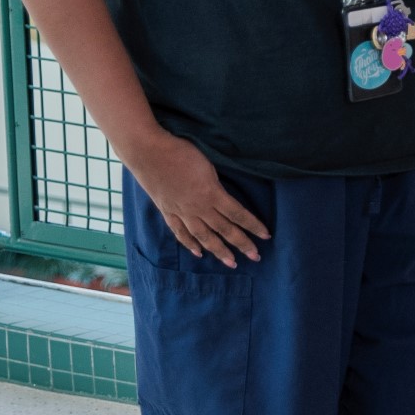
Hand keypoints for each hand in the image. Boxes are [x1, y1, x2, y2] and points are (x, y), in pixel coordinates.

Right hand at [127, 129, 269, 266]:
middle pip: (224, 229)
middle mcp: (198, 207)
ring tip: (231, 263)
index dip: (253, 225)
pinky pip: (180, 232)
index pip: (237, 214)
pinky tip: (199, 253)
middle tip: (256, 256)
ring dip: (218, 250)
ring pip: (203, 236)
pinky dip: (190, 244)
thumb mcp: (208, 166)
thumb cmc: (181, 151)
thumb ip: (216, 185)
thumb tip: (223, 197)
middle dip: (241, 244)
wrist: (148, 152)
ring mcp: (181, 211)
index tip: (266, 235)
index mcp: (211, 193)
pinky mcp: (167, 211)